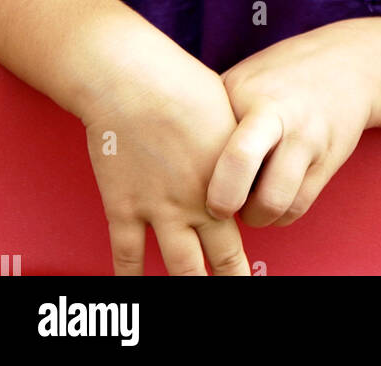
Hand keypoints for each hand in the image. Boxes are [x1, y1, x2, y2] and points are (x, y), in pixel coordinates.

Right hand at [81, 41, 251, 276]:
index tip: (256, 269)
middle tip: (238, 289)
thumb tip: (249, 162)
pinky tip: (134, 292)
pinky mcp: (124, 208)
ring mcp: (160, 210)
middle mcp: (198, 202)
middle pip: (223, 258)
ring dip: (192, 286)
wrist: (132, 81)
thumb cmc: (183, 85)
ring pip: (182, 268)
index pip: (250, 225)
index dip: (255, 247)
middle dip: (232, 279)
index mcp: (230, 178)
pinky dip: (131, 279)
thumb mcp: (227, 114)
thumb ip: (237, 149)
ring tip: (198, 299)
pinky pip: (128, 256)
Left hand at [206, 20, 380, 227]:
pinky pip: (296, 208)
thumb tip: (172, 157)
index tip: (189, 183)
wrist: (350, 63)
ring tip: (247, 202)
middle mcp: (278, 114)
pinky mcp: (328, 163)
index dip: (195, 167)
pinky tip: (271, 198)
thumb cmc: (282, 75)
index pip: (209, 134)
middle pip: (241, 162)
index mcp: (248, 91)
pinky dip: (278, 215)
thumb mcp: (243, 79)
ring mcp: (307, 139)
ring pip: (272, 202)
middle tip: (218, 206)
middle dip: (223, 199)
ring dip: (253, 215)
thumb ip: (212, 114)